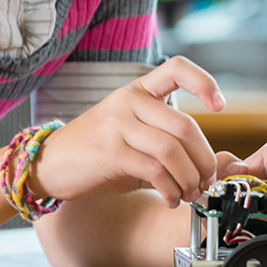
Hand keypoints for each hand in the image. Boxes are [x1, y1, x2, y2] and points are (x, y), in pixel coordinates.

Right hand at [31, 56, 224, 208]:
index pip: (177, 68)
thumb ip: (163, 137)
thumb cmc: (95, 153)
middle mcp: (128, 101)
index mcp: (137, 91)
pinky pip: (155, 170)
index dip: (204, 83)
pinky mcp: (110, 152)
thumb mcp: (130, 133)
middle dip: (204, 158)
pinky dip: (170, 189)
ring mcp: (117, 125)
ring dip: (189, 179)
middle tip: (207, 180)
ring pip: (172, 150)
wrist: (47, 164)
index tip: (220, 106)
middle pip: (184, 125)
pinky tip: (170, 198)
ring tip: (190, 193)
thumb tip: (207, 163)